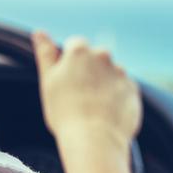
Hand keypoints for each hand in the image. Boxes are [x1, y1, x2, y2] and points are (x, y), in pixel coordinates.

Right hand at [33, 30, 141, 166]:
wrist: (95, 140)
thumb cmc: (65, 112)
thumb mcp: (48, 81)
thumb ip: (46, 53)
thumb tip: (39, 32)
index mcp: (80, 50)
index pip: (75, 45)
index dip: (69, 63)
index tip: (67, 81)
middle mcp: (104, 56)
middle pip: (95, 58)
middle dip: (89, 72)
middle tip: (79, 96)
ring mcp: (121, 72)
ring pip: (110, 74)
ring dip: (103, 84)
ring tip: (93, 108)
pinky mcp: (133, 89)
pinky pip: (123, 89)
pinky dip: (116, 97)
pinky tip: (106, 114)